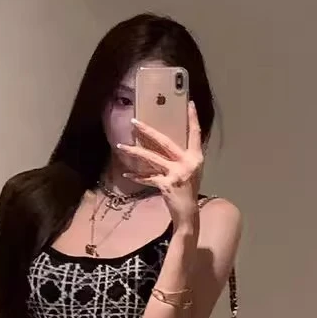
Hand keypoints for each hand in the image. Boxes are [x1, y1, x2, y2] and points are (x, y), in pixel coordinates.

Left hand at [116, 100, 203, 231]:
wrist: (188, 213)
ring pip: (151, 158)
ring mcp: (176, 173)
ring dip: (134, 152)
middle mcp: (187, 163)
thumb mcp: (191, 171)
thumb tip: (164, 144)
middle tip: (135, 122)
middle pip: (164, 142)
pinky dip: (137, 176)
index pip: (196, 134)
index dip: (193, 119)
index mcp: (196, 158)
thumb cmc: (188, 191)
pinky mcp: (166, 184)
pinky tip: (126, 174)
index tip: (190, 103)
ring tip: (120, 146)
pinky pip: (147, 177)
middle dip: (147, 131)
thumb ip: (181, 158)